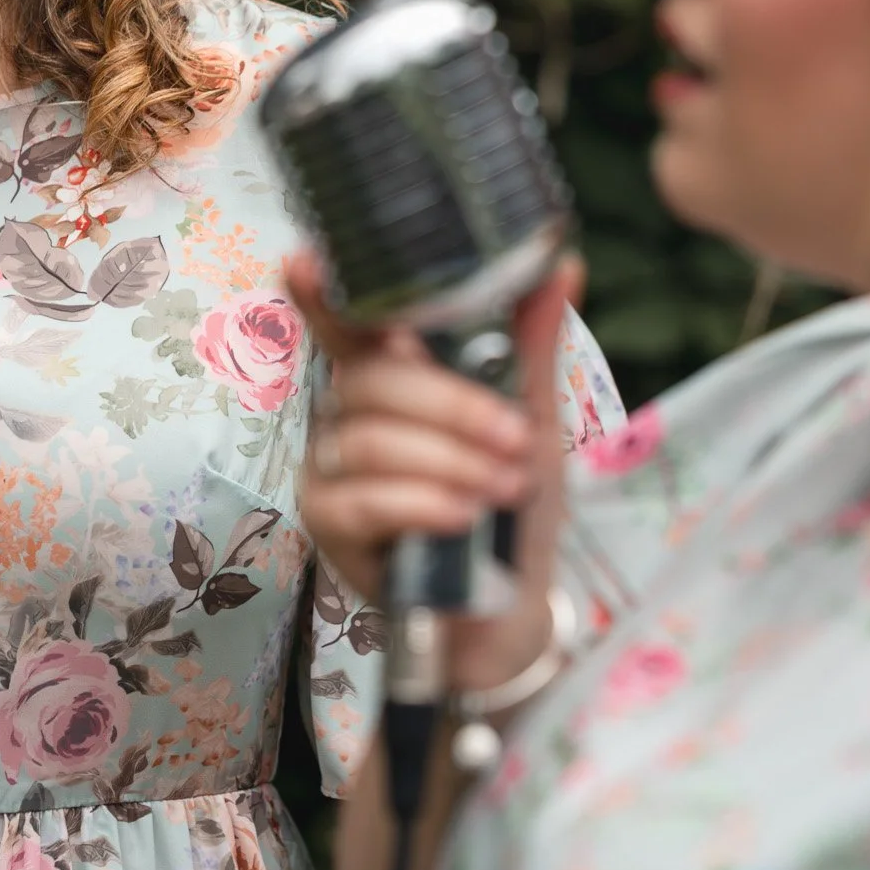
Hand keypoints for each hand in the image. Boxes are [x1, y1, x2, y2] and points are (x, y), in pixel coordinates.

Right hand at [291, 253, 582, 693]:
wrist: (509, 609)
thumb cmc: (511, 507)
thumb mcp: (534, 423)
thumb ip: (533, 346)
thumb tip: (565, 264)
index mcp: (393, 379)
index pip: (351, 326)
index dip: (323, 296)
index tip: (304, 260)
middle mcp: (348, 414)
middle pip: (372, 380)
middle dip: (452, 405)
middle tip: (515, 438)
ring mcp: (329, 468)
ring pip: (371, 440)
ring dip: (450, 461)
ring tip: (505, 488)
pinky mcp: (326, 524)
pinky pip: (364, 499)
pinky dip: (423, 503)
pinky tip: (463, 518)